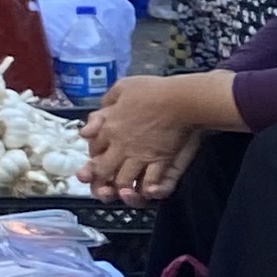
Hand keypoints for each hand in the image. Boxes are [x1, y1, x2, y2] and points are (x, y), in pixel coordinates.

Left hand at [82, 75, 201, 200]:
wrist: (182, 99)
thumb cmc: (155, 90)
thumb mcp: (125, 86)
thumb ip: (108, 100)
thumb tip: (101, 110)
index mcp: (110, 127)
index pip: (93, 147)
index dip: (94, 155)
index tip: (98, 157)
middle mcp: (121, 145)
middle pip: (103, 170)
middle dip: (101, 179)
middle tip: (105, 183)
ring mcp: (141, 156)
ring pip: (124, 181)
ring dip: (122, 189)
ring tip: (126, 191)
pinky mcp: (160, 161)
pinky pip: (151, 183)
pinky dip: (148, 190)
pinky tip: (148, 191)